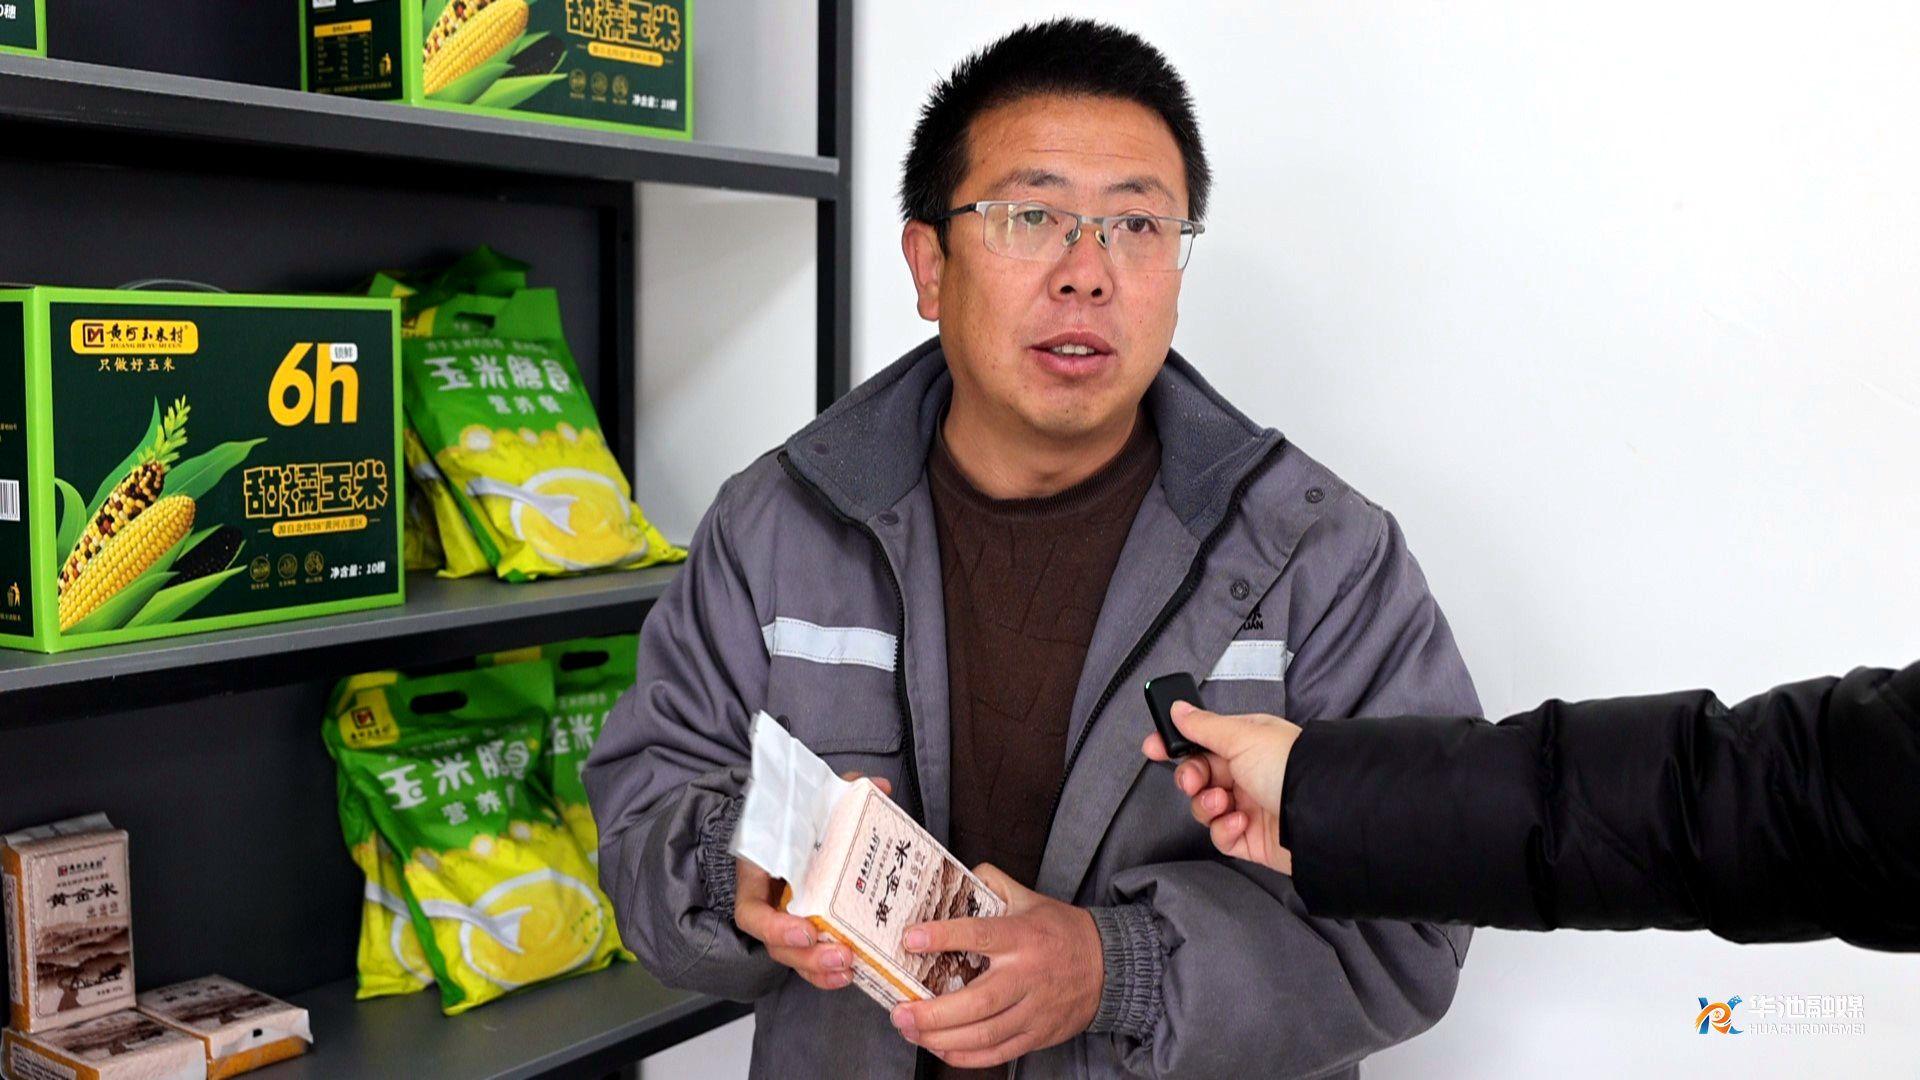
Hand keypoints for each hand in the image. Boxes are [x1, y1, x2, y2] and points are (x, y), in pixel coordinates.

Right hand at [732, 773, 890, 990]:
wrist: (781, 831)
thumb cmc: (792, 822)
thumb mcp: (810, 804)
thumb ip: (840, 793)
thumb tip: (878, 786)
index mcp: (758, 878)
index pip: (751, 913)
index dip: (774, 928)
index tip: (805, 930)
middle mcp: (768, 906)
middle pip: (777, 946)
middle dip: (808, 957)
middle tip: (841, 955)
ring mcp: (784, 923)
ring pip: (794, 959)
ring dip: (820, 970)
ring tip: (849, 968)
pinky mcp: (805, 934)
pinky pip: (810, 962)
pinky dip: (827, 972)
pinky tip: (852, 973)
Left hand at [889, 864, 1102, 1068]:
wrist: (1110, 967)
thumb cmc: (1061, 931)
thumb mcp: (1030, 898)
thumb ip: (993, 883)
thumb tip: (956, 874)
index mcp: (1022, 937)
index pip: (979, 935)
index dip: (943, 937)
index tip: (910, 939)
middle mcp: (1027, 976)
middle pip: (977, 1002)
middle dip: (933, 1011)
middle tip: (899, 1011)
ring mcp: (1034, 1010)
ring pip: (985, 1033)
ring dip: (942, 1037)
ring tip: (910, 1030)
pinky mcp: (1038, 1035)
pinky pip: (998, 1053)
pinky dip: (966, 1057)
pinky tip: (940, 1049)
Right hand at [1142, 701, 1298, 874]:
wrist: (1320, 813)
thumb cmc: (1288, 765)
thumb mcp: (1242, 737)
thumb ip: (1203, 726)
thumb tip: (1178, 708)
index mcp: (1246, 743)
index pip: (1201, 741)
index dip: (1175, 745)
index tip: (1153, 748)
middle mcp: (1247, 773)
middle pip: (1199, 776)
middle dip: (1191, 778)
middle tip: (1195, 781)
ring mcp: (1249, 806)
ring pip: (1206, 808)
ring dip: (1208, 805)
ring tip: (1225, 803)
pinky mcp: (1251, 839)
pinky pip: (1222, 836)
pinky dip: (1225, 830)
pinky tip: (1240, 822)